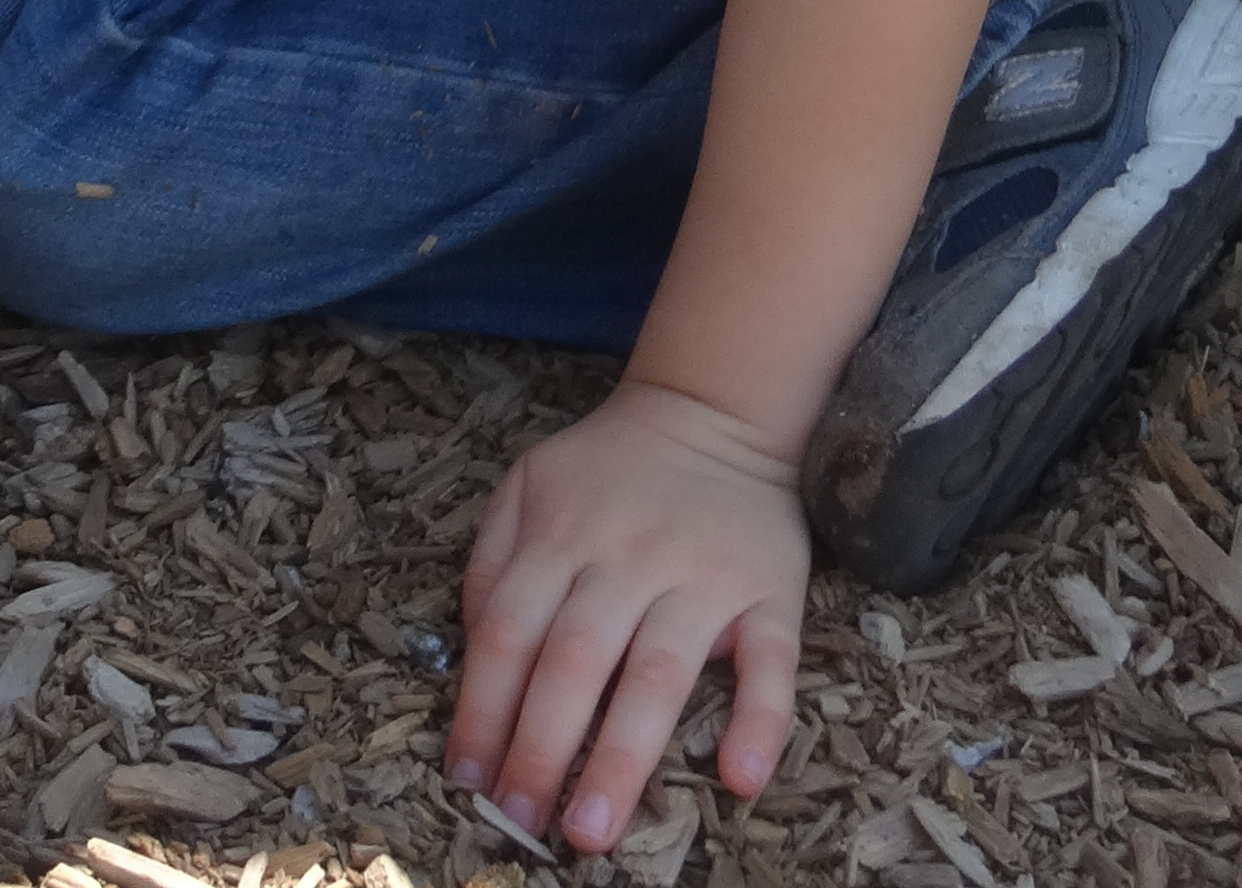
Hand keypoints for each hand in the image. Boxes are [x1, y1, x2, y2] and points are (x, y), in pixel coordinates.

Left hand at [444, 381, 810, 854]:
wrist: (716, 412)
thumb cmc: (609, 470)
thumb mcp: (528, 484)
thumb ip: (492, 560)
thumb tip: (471, 650)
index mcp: (561, 535)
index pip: (508, 632)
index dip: (481, 709)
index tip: (468, 780)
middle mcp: (628, 558)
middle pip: (574, 661)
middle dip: (541, 748)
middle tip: (521, 822)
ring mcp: (703, 578)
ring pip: (658, 674)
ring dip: (623, 756)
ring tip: (592, 828)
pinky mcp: (771, 592)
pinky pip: (773, 661)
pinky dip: (761, 720)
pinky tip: (739, 777)